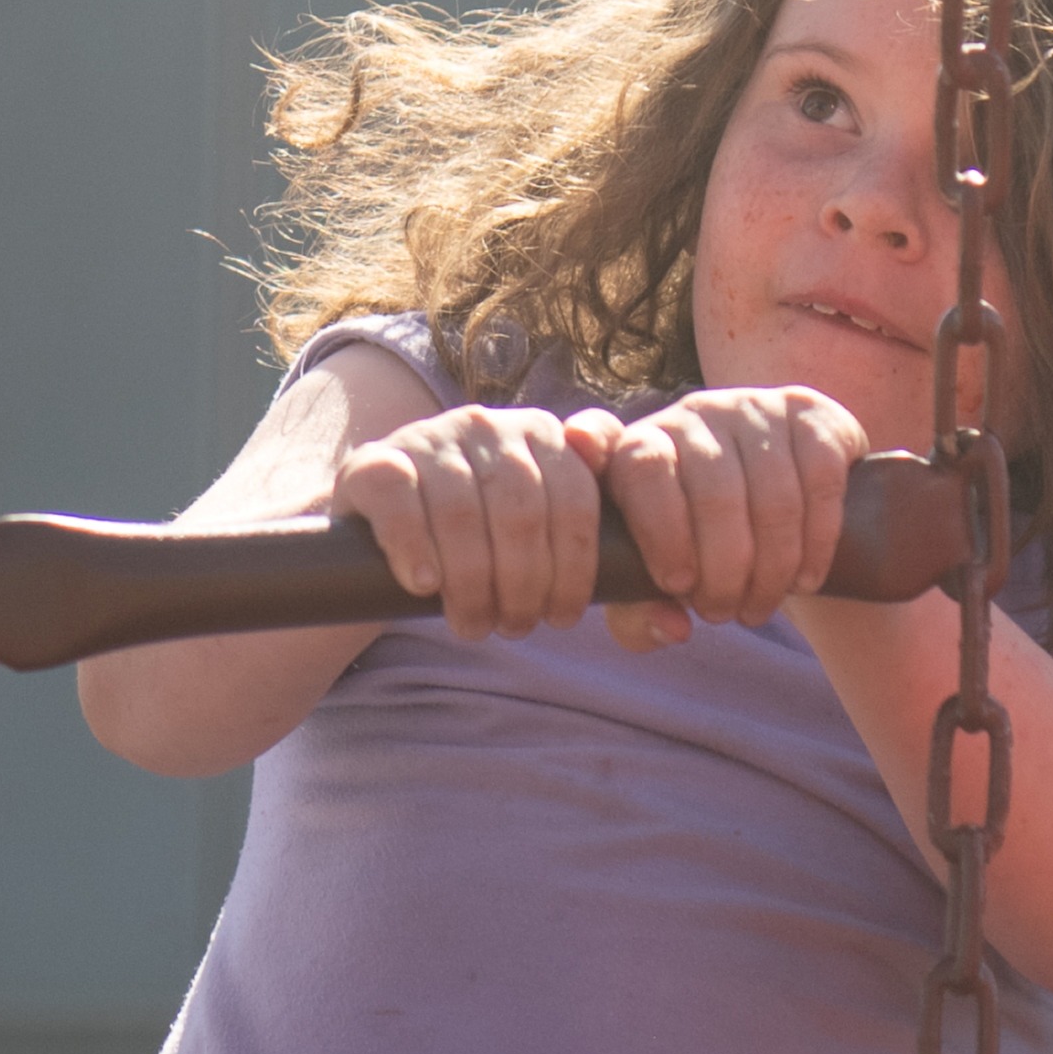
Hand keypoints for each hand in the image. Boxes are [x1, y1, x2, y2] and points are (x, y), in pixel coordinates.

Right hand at [334, 403, 604, 640]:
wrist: (384, 537)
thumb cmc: (484, 550)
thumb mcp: (545, 549)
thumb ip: (611, 576)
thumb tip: (676, 627)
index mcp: (543, 437)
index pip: (577, 500)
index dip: (575, 570)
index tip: (565, 617)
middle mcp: (489, 424)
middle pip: (521, 512)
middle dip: (524, 586)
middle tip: (516, 628)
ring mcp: (430, 437)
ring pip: (462, 512)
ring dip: (472, 584)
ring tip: (474, 623)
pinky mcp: (376, 461)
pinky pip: (401, 500)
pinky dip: (415, 547)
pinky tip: (425, 585)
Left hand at [584, 383, 863, 647]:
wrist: (768, 504)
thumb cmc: (694, 549)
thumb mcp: (655, 584)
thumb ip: (639, 616)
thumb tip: (675, 628)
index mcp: (641, 445)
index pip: (645, 470)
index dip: (662, 531)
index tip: (677, 585)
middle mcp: (695, 414)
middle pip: (716, 494)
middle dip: (724, 573)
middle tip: (724, 613)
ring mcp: (755, 408)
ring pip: (774, 495)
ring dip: (772, 569)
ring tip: (761, 605)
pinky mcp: (810, 413)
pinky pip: (822, 479)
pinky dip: (817, 543)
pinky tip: (805, 578)